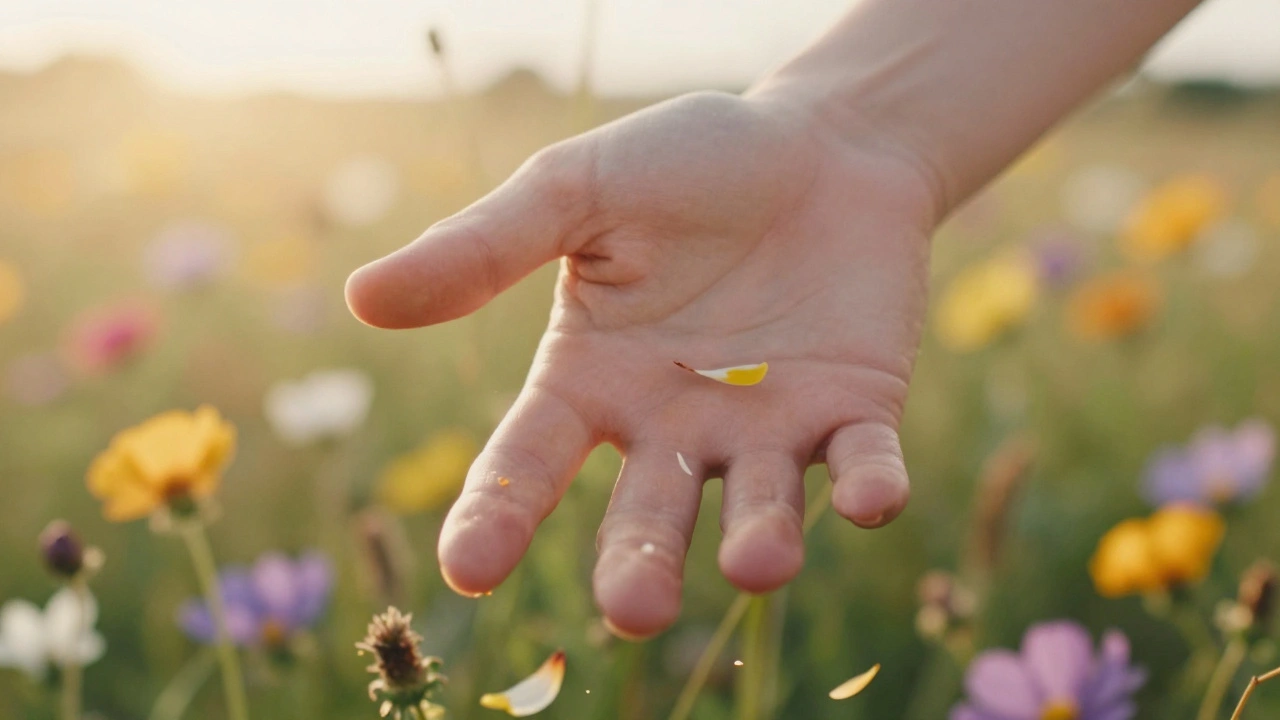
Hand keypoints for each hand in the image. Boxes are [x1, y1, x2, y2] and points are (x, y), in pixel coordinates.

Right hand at [346, 90, 937, 637]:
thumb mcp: (577, 190)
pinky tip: (872, 498)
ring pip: (758, 507)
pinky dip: (869, 484)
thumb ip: (484, 247)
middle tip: (634, 608)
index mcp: (593, 382)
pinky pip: (861, 461)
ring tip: (756, 563)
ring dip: (761, 540)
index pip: (531, 463)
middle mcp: (674, 425)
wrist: (818, 143)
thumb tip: (362, 299)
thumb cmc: (688, 163)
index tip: (466, 569)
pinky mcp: (853, 411)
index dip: (498, 515)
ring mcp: (766, 426)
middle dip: (639, 564)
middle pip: (647, 514)